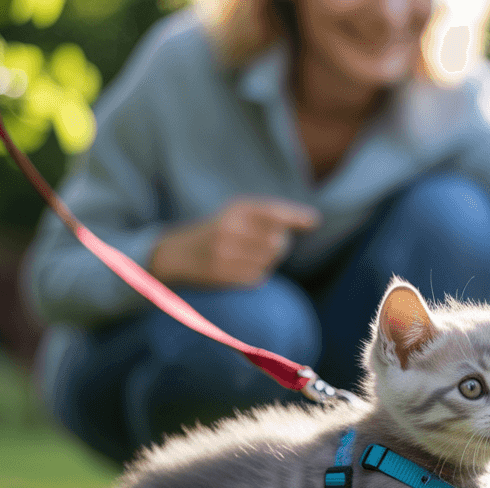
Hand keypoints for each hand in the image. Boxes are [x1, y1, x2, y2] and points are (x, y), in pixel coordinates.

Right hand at [150, 198, 319, 286]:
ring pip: (269, 260)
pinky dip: (257, 273)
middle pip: (278, 241)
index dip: (296, 217)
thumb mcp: (235, 214)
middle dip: (280, 243)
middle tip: (268, 243)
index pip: (273, 212)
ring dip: (268, 259)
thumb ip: (270, 215)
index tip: (314, 221)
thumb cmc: (216, 232)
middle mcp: (230, 229)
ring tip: (249, 255)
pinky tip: (241, 268)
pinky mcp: (224, 275)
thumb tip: (311, 221)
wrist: (176, 255)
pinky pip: (259, 276)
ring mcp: (226, 254)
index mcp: (233, 210)